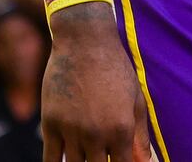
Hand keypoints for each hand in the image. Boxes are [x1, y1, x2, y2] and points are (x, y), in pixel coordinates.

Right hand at [43, 4, 150, 161]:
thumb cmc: (115, 68)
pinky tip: (65, 161)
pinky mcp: (50, 124)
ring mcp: (71, 130)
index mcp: (121, 129)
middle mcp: (96, 134)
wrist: (84, 42)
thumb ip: (140, 135)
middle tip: (101, 155)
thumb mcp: (135, 99)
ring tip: (87, 154)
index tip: (119, 161)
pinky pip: (50, 159)